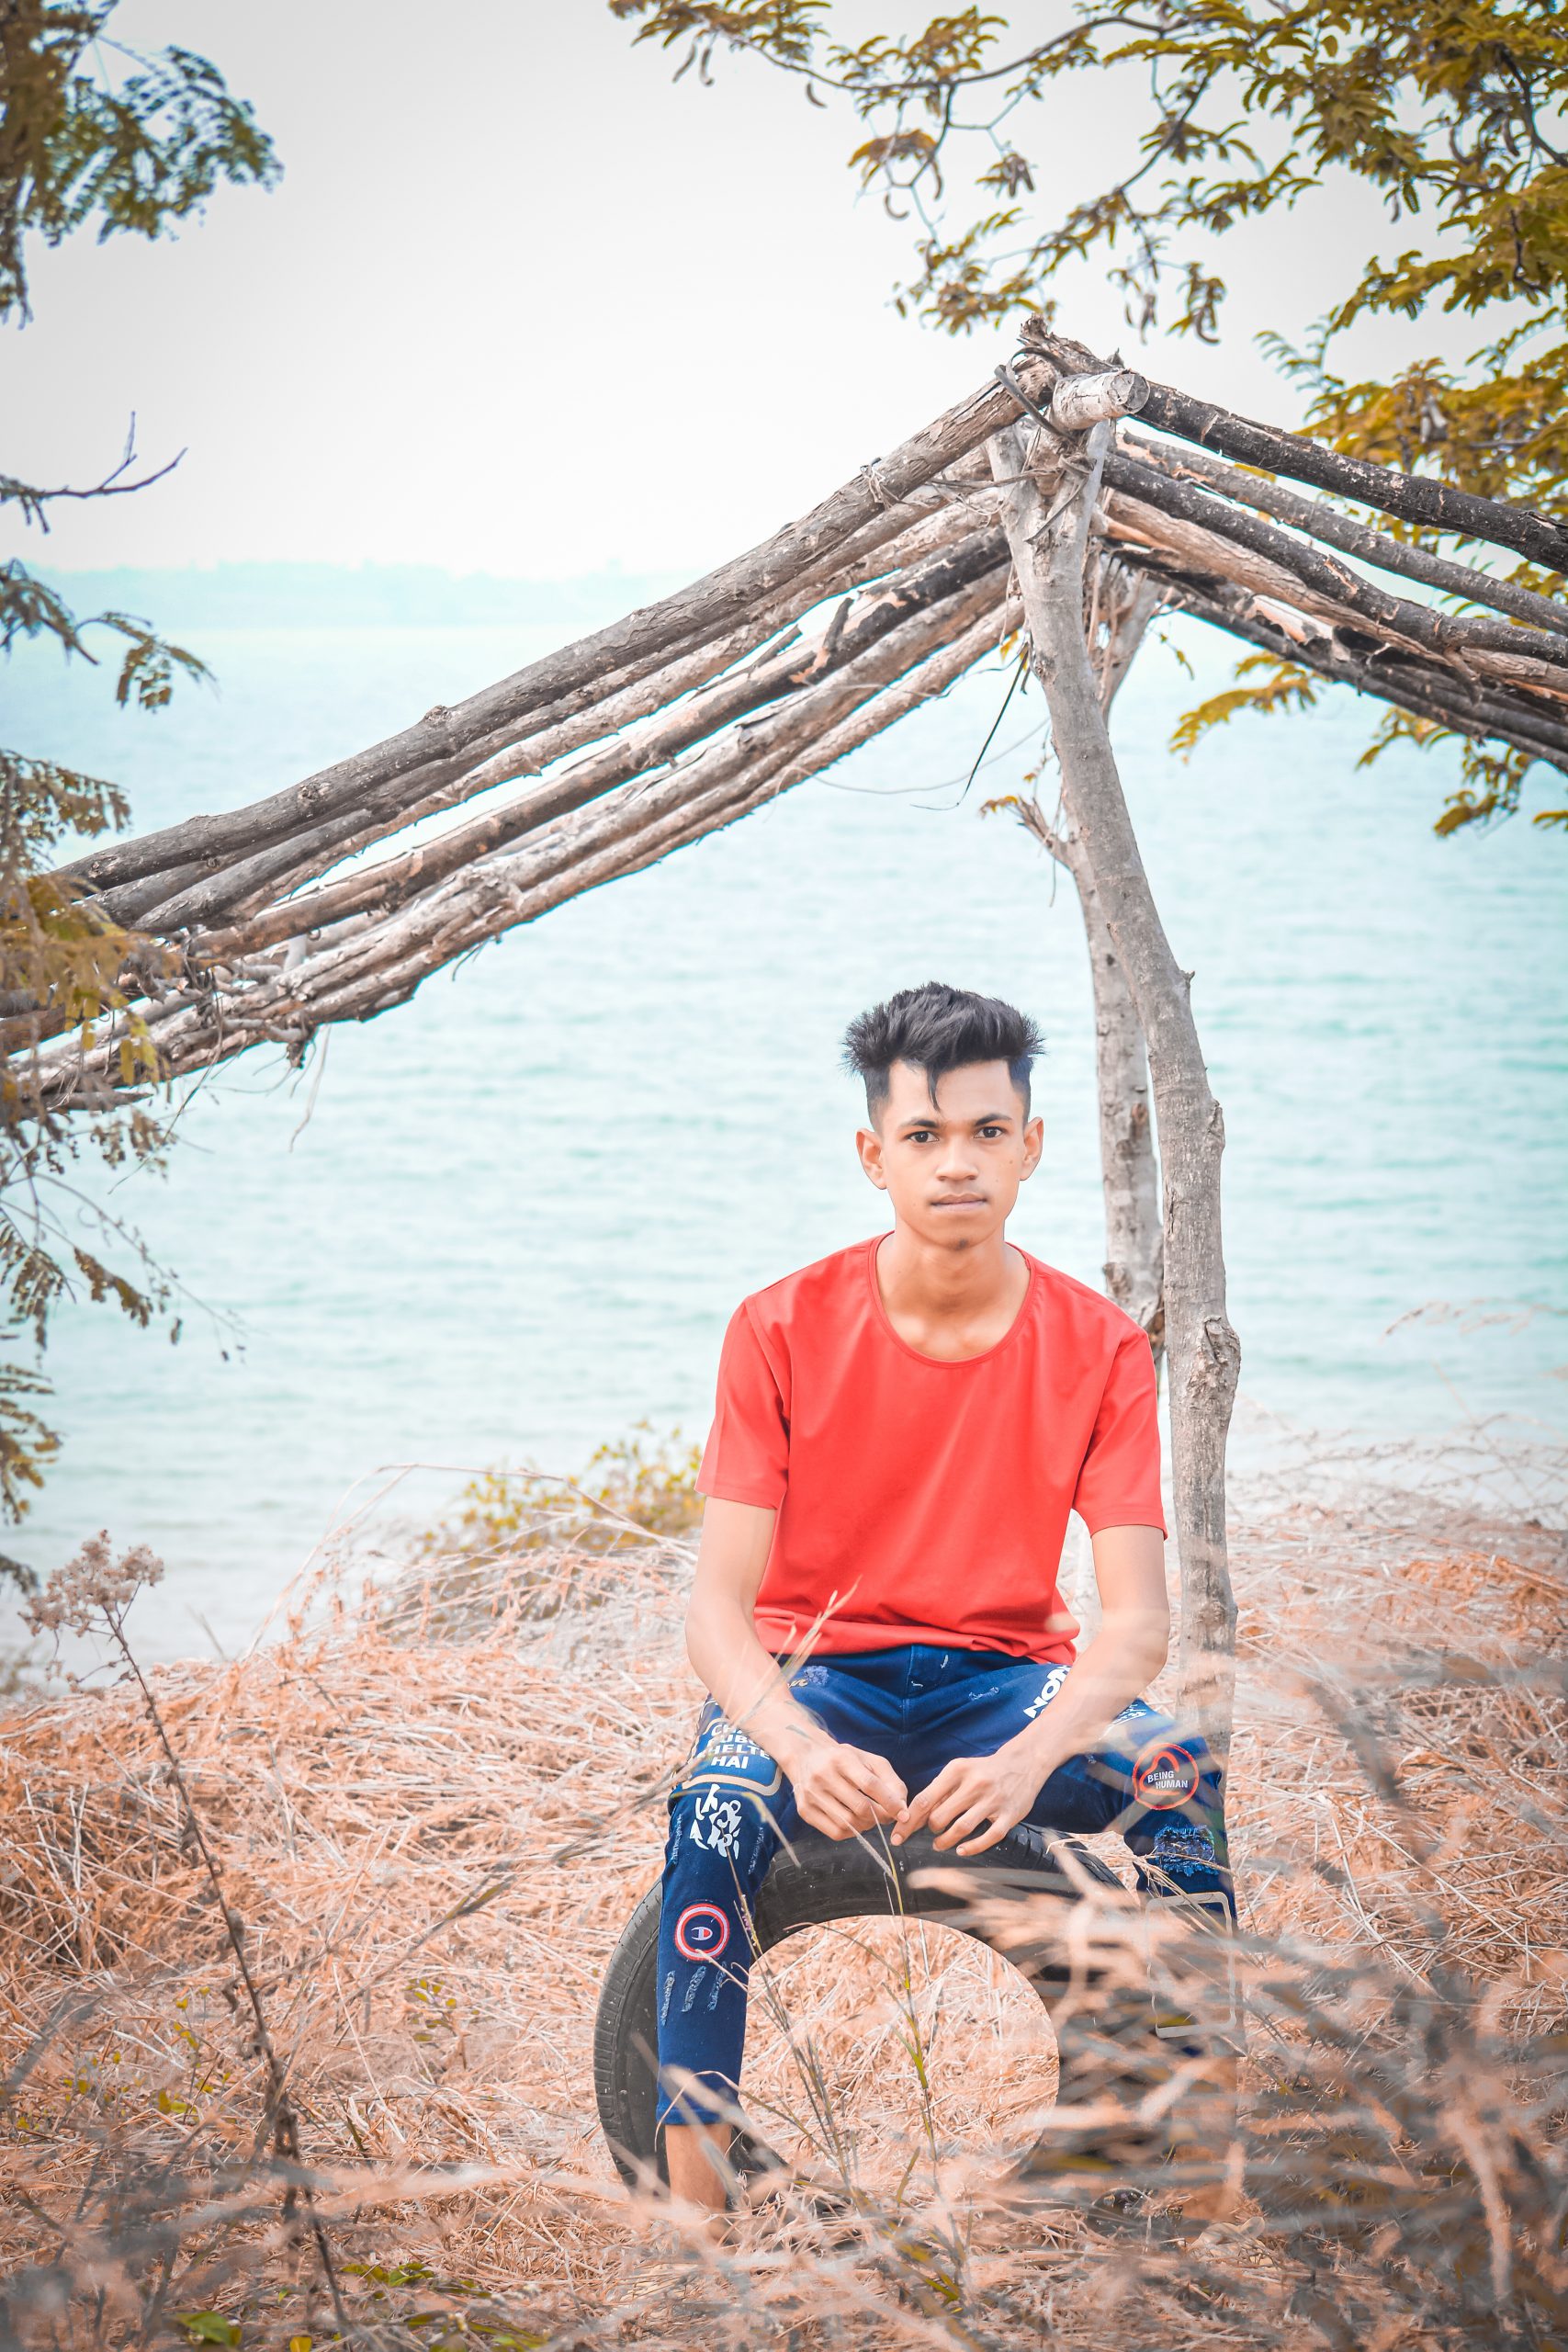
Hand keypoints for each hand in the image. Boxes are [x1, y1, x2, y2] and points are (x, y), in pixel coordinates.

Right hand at [782, 1734, 906, 1840]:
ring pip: (848, 1823)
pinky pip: (835, 1832)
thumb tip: (902, 1808)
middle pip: (860, 1807)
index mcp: (841, 1758)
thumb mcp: (869, 1761)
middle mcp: (823, 1775)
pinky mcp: (805, 1810)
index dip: (890, 1802)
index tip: (903, 1814)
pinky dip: (851, 1832)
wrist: (806, 1756)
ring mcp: (811, 1794)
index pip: (870, 1784)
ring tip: (870, 1818)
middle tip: (887, 1816)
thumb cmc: (844, 1760)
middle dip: (880, 1816)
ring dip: (866, 1825)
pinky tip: (855, 1822)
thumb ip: (890, 1781)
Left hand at [891, 1738, 1047, 1856]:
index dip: (908, 1820)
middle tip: (931, 1832)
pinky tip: (962, 1850)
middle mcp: (974, 1784)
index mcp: (957, 1770)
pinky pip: (988, 1837)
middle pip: (940, 1816)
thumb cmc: (983, 1770)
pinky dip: (972, 1847)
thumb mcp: (960, 1770)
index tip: (898, 1835)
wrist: (1023, 1763)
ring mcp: (993, 1800)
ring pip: (961, 1828)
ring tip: (940, 1844)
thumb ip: (939, 1790)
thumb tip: (914, 1815)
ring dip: (946, 1841)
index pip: (925, 1799)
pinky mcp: (1009, 1815)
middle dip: (931, 1829)